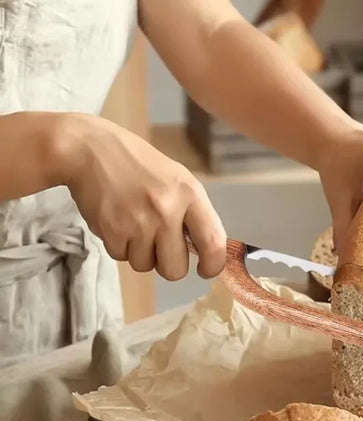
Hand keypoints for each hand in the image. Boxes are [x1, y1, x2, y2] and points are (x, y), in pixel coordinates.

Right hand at [56, 113, 225, 279]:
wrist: (88, 149)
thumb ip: (194, 214)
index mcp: (190, 194)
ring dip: (140, 253)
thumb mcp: (177, 180)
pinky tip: (117, 220)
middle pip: (175, 269)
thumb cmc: (139, 166)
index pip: (213, 242)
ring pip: (146, 265)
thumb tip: (208, 253)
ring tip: (134, 224)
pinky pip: (122, 257)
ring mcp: (138, 222)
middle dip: (168, 264)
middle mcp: (167, 210)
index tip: (206, 270)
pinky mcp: (112, 230)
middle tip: (160, 245)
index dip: (213, 265)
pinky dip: (119, 245)